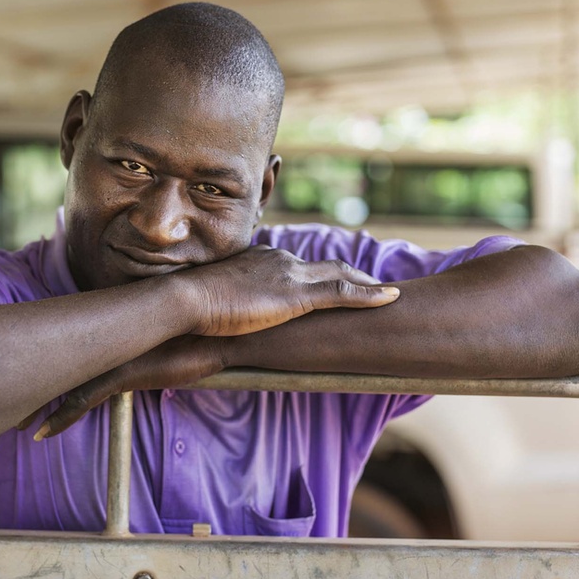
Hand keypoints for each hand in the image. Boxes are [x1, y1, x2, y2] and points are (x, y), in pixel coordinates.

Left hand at [22, 336, 226, 439]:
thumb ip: (152, 352)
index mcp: (116, 334)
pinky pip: (82, 400)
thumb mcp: (170, 348)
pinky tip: (42, 434)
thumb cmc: (202, 337)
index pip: (73, 349)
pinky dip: (61, 417)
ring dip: (37, 404)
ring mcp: (113, 357)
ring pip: (63, 382)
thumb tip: (153, 359)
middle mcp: (109, 342)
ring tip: (16, 423)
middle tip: (6, 399)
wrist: (220, 330)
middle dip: (31, 381)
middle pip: (58, 362)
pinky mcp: (122, 375)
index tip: (31, 379)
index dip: (50, 363)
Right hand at [174, 245, 399, 337]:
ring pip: (340, 275)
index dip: (321, 275)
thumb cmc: (192, 304)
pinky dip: (369, 295)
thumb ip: (230, 303)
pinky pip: (341, 292)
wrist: (186, 299)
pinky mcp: (295, 295)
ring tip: (389, 294)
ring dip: (367, 284)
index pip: (300, 265)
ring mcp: (290, 275)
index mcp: (263, 258)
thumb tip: (225, 320)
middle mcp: (281, 260)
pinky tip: (391, 298)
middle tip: (374, 286)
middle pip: (327, 266)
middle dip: (354, 275)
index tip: (335, 283)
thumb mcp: (215, 300)